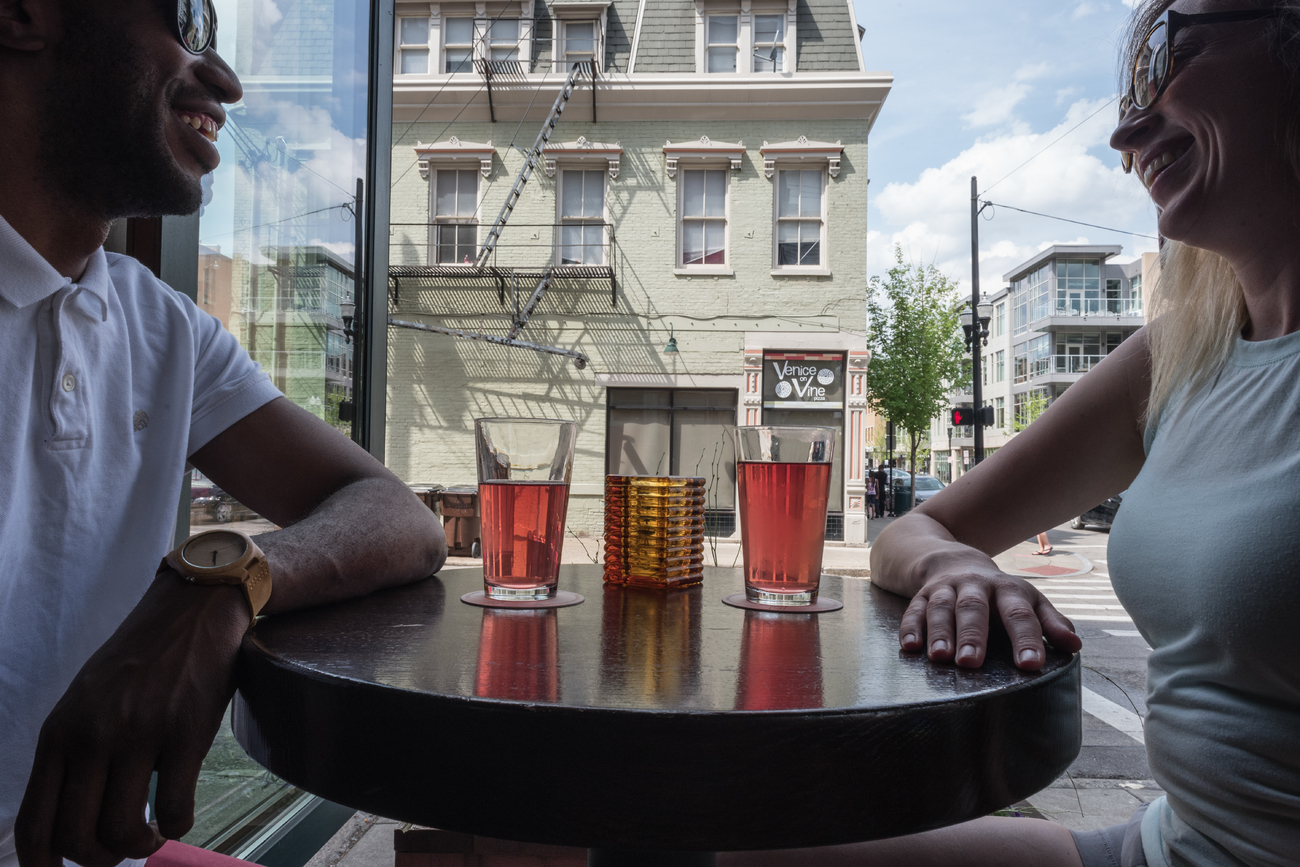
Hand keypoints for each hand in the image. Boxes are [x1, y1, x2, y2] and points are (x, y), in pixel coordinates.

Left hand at [15, 572, 248, 866]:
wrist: (191, 611)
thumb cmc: (139, 660)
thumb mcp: (85, 703)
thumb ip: (73, 755)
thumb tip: (74, 821)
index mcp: (59, 735)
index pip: (34, 825)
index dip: (45, 866)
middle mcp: (91, 738)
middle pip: (77, 838)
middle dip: (101, 859)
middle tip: (121, 849)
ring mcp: (139, 736)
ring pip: (124, 830)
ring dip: (140, 847)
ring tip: (153, 834)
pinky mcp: (186, 734)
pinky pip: (176, 807)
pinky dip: (179, 825)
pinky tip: (180, 813)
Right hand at [897, 566, 1080, 669]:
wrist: (955, 561)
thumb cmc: (1000, 594)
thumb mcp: (1028, 601)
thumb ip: (1050, 623)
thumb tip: (1075, 646)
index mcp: (1007, 590)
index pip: (1019, 614)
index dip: (1026, 639)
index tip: (1031, 665)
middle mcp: (975, 586)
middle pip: (974, 608)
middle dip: (973, 635)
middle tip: (972, 663)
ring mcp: (946, 589)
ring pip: (941, 607)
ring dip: (940, 632)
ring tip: (940, 657)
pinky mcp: (922, 595)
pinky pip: (914, 609)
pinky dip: (911, 627)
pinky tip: (911, 647)